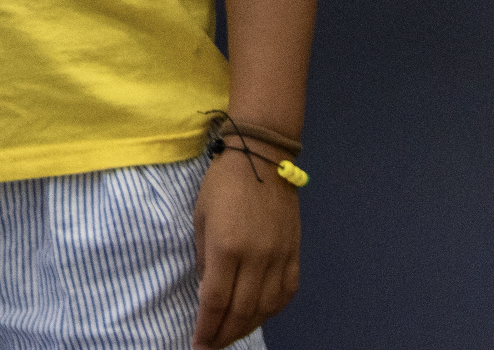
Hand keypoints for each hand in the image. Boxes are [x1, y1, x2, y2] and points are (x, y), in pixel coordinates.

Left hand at [191, 150, 300, 347]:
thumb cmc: (222, 185)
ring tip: (231, 335)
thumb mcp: (201, 218)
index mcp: (226, 248)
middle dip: (224, 334)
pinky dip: (271, 311)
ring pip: (266, 308)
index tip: (198, 344)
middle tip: (211, 346)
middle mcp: (256, 259)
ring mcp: (279, 258)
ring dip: (247, 327)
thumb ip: (204, 259)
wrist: (262, 160)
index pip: (216, 301)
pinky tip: (258, 316)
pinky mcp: (295, 255)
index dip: (207, 327)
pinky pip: (286, 294)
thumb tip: (207, 293)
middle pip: (242, 311)